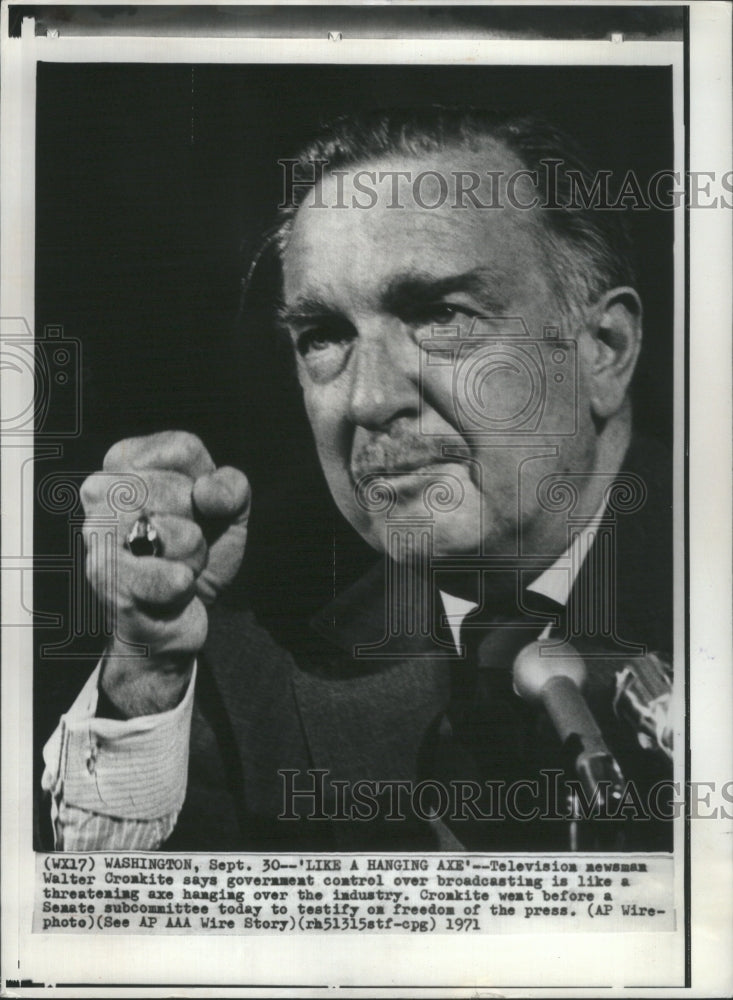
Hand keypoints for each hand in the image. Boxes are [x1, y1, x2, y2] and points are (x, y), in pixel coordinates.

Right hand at [80, 431, 249, 715]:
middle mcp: (99, 490)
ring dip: (192, 559)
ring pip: (182, 535)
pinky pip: (174, 578)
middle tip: (179, 546)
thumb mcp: (229, 512)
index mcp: (124, 461)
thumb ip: (231, 487)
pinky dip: (183, 589)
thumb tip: (204, 491)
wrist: (175, 616)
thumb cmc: (196, 554)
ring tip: (171, 566)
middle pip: (183, 492)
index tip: (194, 509)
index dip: (206, 486)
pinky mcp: (105, 578)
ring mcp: (97, 533)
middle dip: (199, 526)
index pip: (183, 449)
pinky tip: (166, 592)